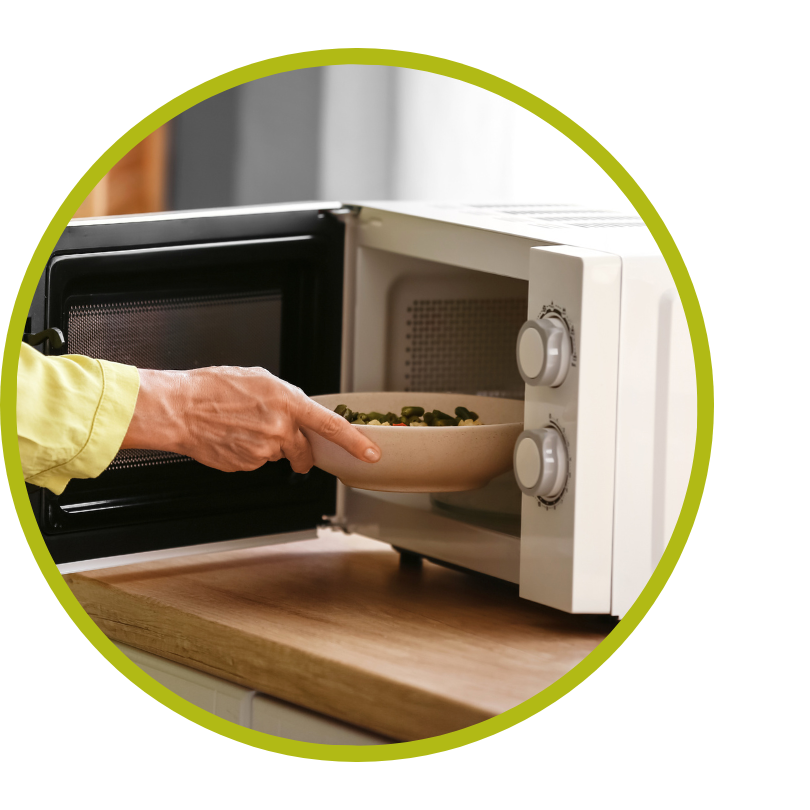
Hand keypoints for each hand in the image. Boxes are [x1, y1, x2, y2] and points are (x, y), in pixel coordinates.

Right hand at [121, 366, 380, 473]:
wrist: (179, 409)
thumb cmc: (213, 388)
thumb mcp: (260, 379)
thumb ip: (286, 398)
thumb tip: (298, 412)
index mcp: (288, 403)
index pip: (332, 427)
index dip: (355, 443)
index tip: (371, 453)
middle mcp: (279, 429)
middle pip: (304, 451)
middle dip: (301, 452)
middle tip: (283, 440)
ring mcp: (263, 451)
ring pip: (277, 455)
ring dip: (267, 445)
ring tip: (241, 427)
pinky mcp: (245, 465)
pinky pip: (256, 462)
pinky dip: (248, 453)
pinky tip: (232, 437)